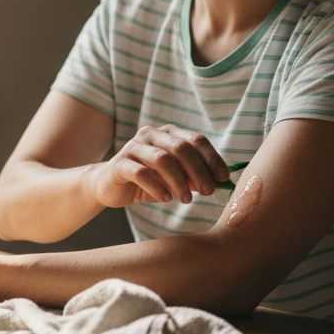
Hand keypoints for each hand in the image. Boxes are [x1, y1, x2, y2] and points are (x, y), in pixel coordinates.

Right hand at [85, 124, 229, 207]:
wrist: (110, 186)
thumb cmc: (148, 181)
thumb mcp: (175, 178)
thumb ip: (194, 176)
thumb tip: (219, 182)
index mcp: (168, 133)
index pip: (196, 140)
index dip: (212, 159)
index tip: (223, 178)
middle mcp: (151, 135)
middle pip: (181, 148)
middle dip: (198, 171)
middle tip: (207, 192)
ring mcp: (133, 147)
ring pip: (162, 159)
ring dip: (179, 181)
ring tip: (186, 200)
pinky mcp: (119, 163)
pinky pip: (141, 173)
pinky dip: (156, 187)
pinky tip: (165, 198)